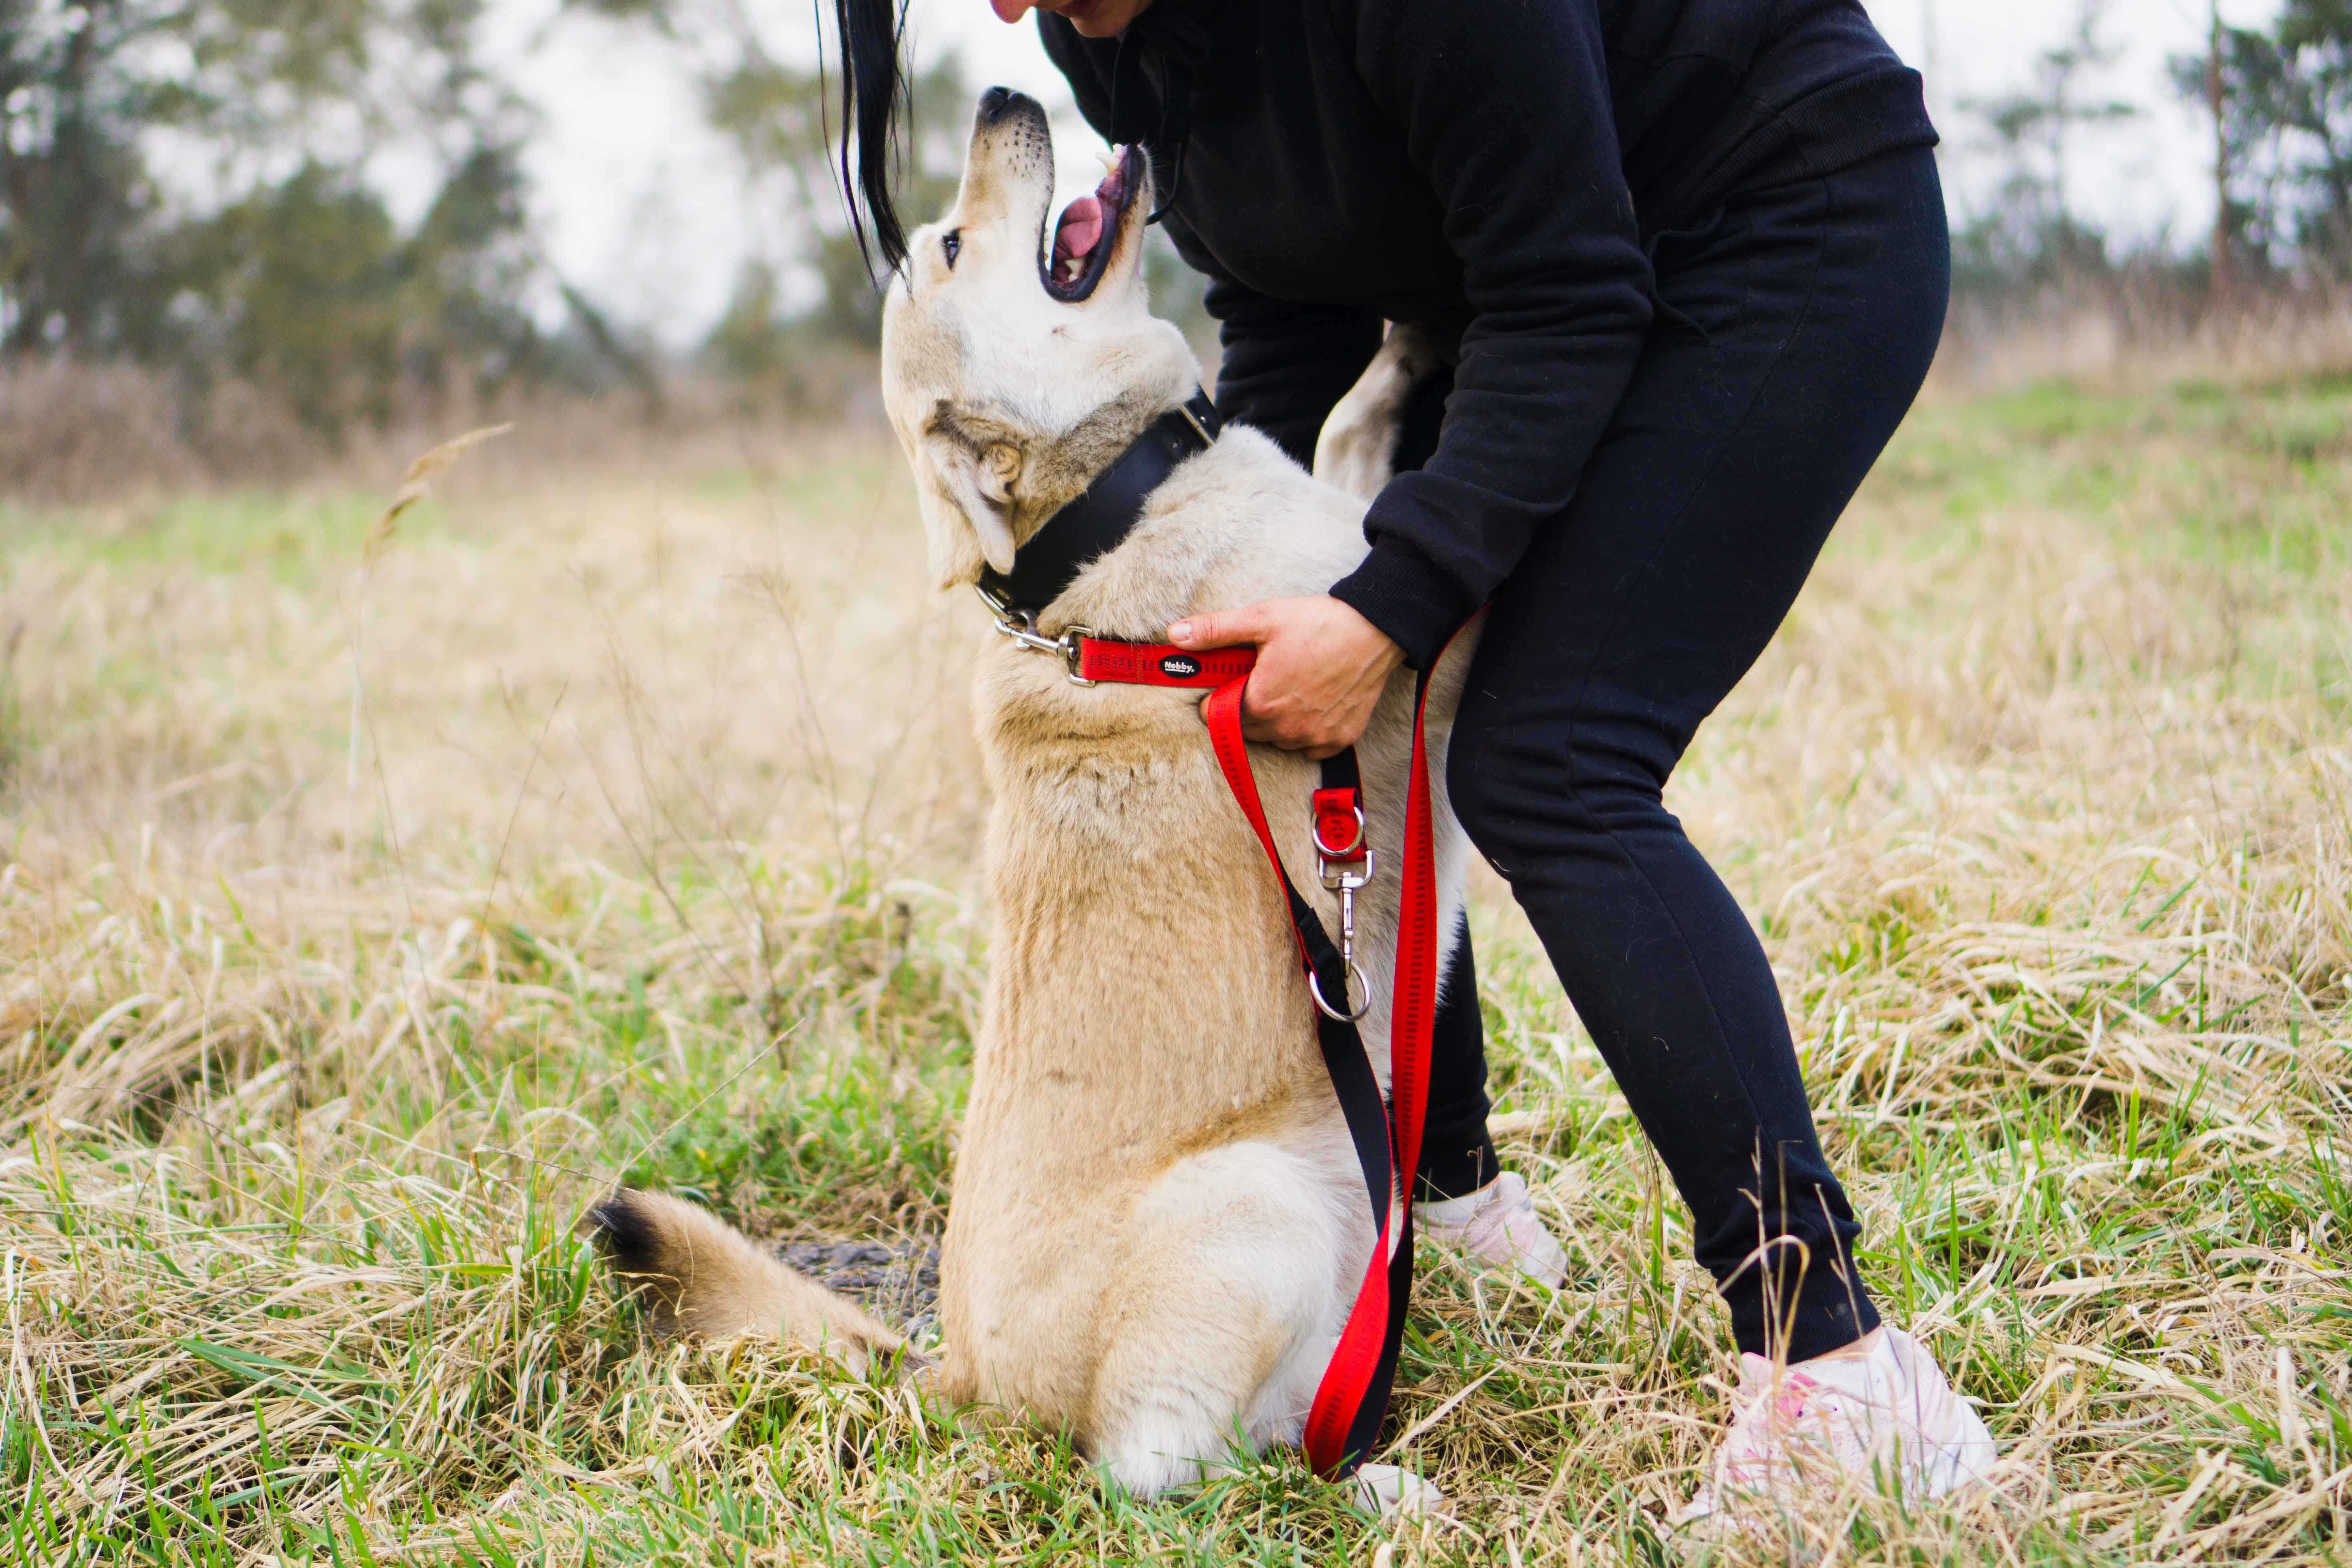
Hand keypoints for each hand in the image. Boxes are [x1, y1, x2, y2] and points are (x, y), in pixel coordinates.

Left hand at [1169, 596, 1403, 759]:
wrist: (1376, 630)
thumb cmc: (1318, 623)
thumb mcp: (1261, 619)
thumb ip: (1215, 631)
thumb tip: (1174, 635)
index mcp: (1260, 702)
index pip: (1216, 715)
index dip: (1219, 695)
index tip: (1234, 678)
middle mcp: (1284, 729)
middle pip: (1245, 729)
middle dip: (1246, 707)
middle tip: (1266, 676)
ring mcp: (1312, 738)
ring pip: (1276, 739)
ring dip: (1275, 721)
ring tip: (1291, 685)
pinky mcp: (1337, 740)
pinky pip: (1308, 747)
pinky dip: (1305, 731)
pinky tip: (1313, 703)